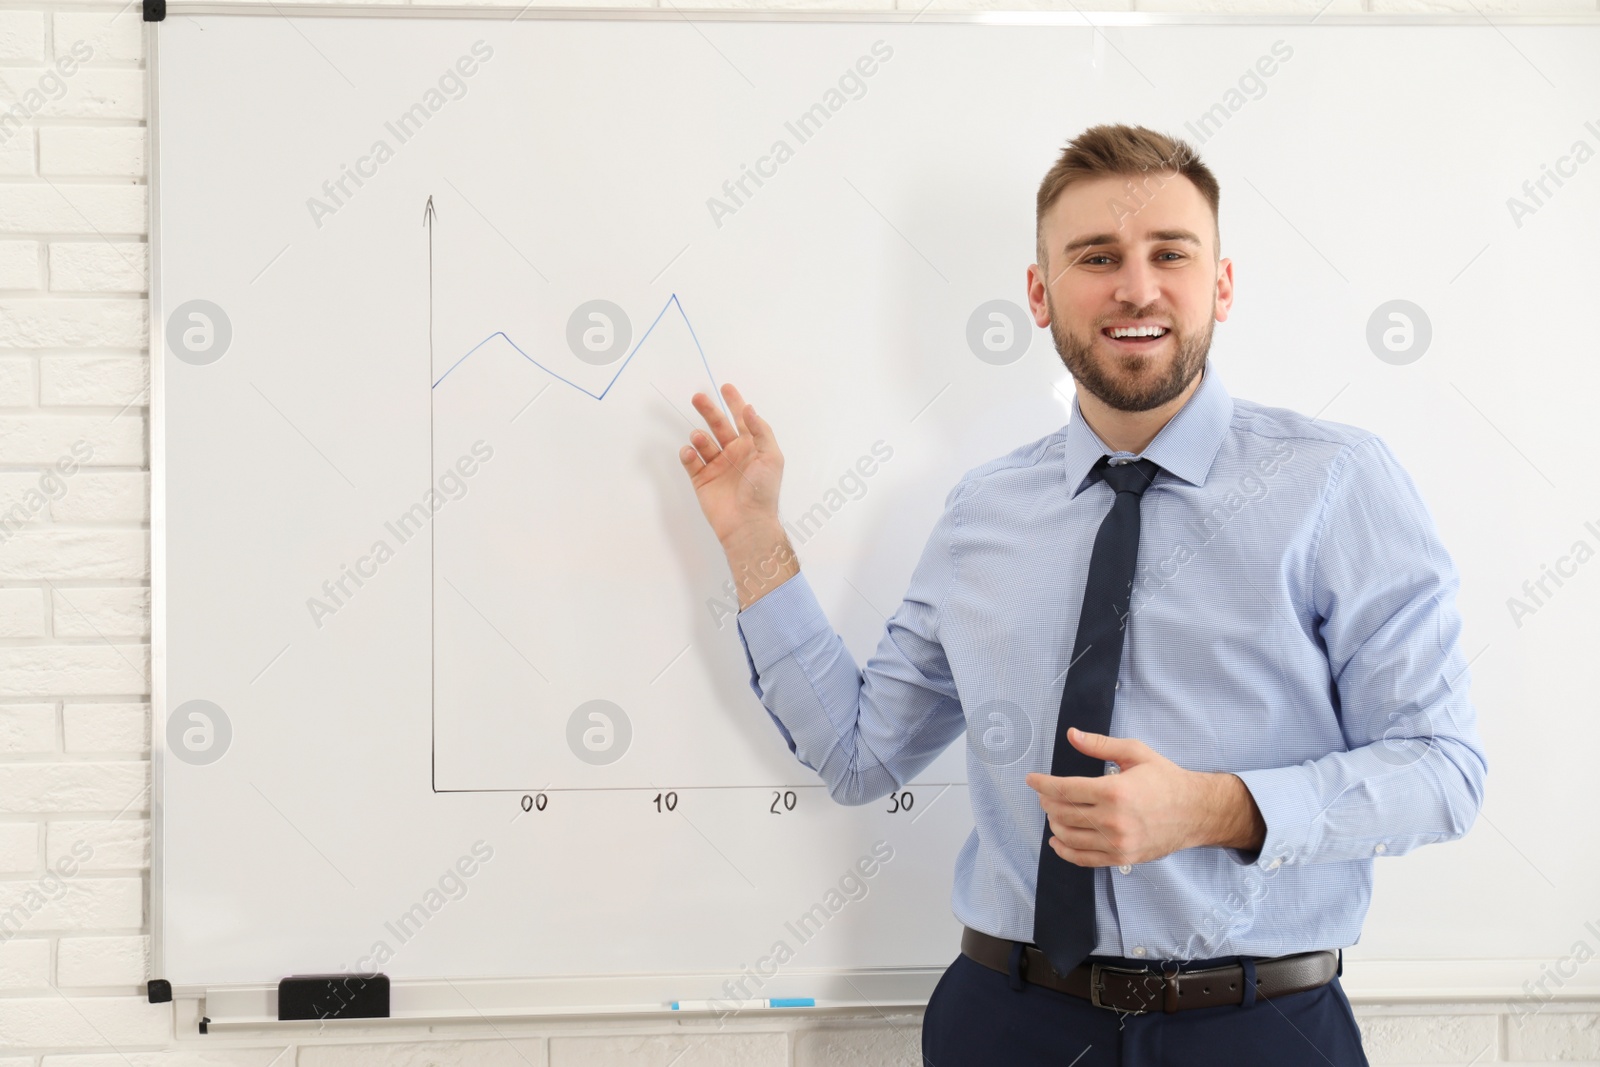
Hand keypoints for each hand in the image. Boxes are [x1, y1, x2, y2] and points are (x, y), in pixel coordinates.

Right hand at [679, 383, 783, 547]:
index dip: (734, 403)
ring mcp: (717, 466)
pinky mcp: (701, 479)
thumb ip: (760, 431)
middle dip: (708, 410)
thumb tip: (749, 408)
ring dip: (700, 436)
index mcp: (752, 447)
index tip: (725, 387)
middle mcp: (733, 453)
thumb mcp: (771, 457)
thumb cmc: (763, 490)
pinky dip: (688, 454)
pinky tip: (690, 452)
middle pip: (718, 425)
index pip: (742, 419)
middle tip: (697, 397)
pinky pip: (691, 461)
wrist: (747, 523)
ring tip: (700, 438)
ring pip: (703, 442)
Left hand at [1025, 728, 1216, 867]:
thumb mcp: (1135, 753)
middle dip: (1047, 802)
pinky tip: (1057, 840)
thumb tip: (1072, 734)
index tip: (1032, 780)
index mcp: (1114, 791)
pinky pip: (1083, 859)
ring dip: (1054, 823)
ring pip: (1068, 836)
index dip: (1042, 784)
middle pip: (1062, 813)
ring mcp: (1117, 842)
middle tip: (1045, 794)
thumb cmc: (1165, 779)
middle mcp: (1113, 820)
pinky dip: (1064, 851)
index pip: (1064, 789)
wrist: (1195, 811)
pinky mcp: (1122, 858)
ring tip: (1054, 812)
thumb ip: (1100, 745)